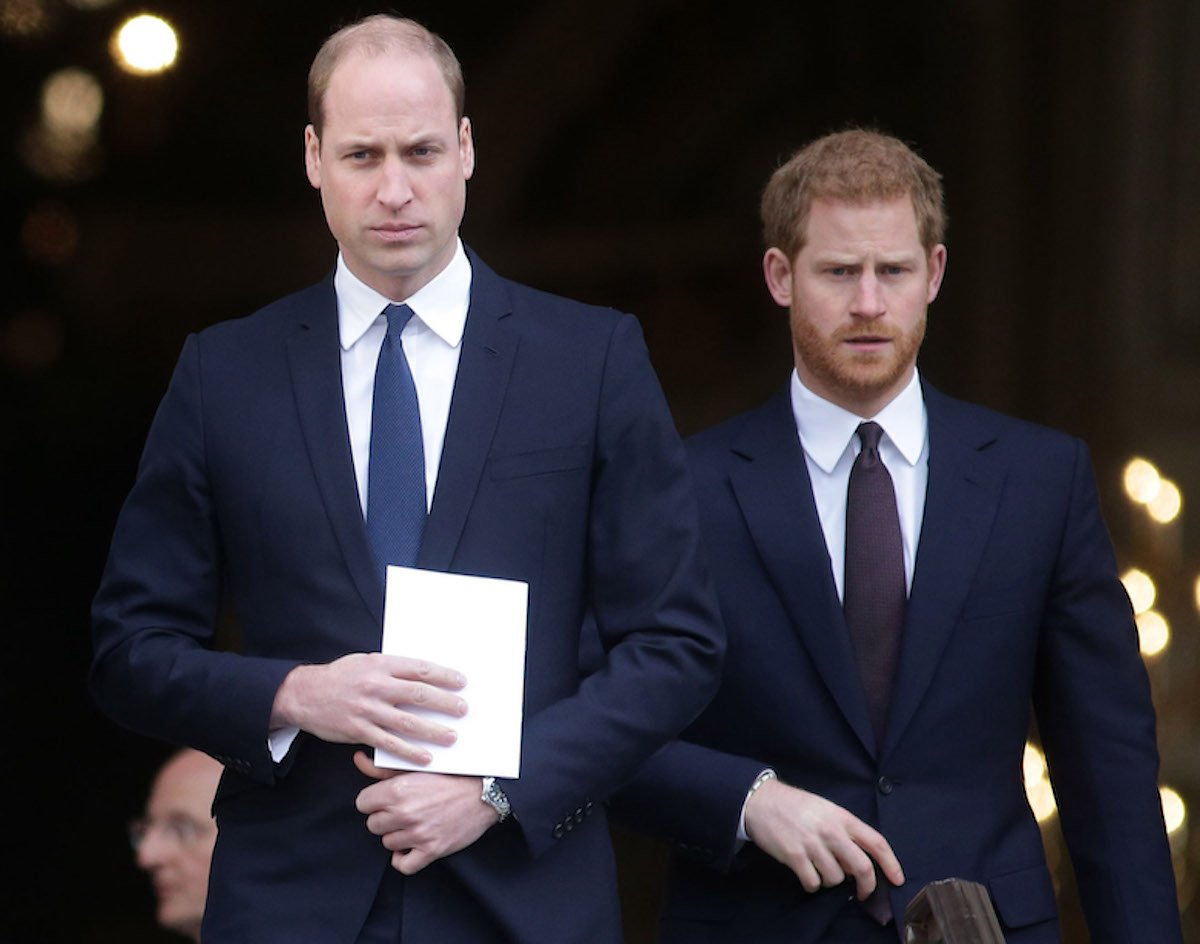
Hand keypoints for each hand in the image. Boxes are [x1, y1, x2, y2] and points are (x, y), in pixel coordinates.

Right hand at [270, 653, 467, 764]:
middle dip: (445, 703)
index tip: (461, 682)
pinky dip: (409, 752)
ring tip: (452, 737)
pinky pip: (389, 743)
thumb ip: (392, 669)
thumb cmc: (340, 676)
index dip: (443, 675)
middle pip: (419, 694)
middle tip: (463, 710)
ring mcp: (367, 709)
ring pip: (407, 722)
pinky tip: (426, 757)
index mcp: (381, 665)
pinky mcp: (359, 730)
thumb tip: (424, 676)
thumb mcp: (366, 662)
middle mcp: (376, 686)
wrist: (304, 694)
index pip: (419, 668)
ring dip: (433, 731)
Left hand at [353, 751, 498, 873]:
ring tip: (413, 824)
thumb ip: (381, 768)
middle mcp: (404, 813)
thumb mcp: (414, 768)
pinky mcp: (431, 850)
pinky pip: (403, 865)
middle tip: (403, 811)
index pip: (362, 803)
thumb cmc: (449, 777)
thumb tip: (357, 759)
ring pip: (387, 843)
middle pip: (373, 824)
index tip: (386, 800)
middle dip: (386, 818)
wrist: (483, 793)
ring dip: (398, 835)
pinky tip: (412, 846)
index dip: (373, 801)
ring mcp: (418, 834)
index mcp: (397, 790)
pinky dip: (404, 858)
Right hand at [744, 778, 902, 899]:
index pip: (876, 842)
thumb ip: (845, 832)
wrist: (761, 801)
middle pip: (862, 867)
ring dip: (831, 881)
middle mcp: (831, 831)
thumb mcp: (826, 810)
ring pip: (836, 879)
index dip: (891, 864)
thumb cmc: (796, 806)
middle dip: (867, 886)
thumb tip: (858, 862)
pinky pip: (813, 883)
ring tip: (820, 868)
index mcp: (842, 817)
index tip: (898, 879)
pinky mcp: (794, 856)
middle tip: (864, 892)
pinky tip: (806, 873)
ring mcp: (812, 844)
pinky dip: (812, 884)